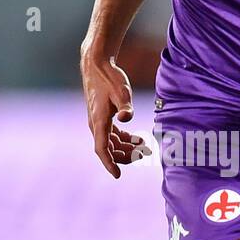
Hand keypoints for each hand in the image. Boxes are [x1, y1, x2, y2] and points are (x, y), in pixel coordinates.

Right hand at [80, 53, 148, 177]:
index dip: (110, 163)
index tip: (118, 175)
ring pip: (111, 143)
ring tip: (144, 147)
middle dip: (125, 156)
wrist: (96, 64)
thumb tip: (126, 118)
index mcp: (98, 122)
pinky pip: (111, 135)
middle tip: (144, 154)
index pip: (102, 149)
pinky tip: (136, 138)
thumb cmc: (109, 77)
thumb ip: (125, 105)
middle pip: (109, 149)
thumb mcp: (122, 91)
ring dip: (126, 148)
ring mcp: (98, 121)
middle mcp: (95, 124)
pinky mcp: (101, 117)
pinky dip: (123, 140)